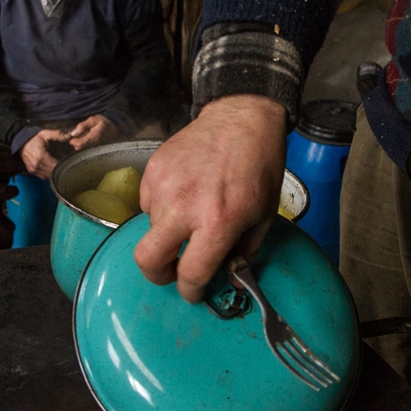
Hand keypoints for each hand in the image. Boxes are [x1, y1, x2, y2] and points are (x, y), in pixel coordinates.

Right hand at [20, 128, 71, 178]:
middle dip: (60, 169)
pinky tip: (51, 168)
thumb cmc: (33, 137)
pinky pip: (43, 176)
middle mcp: (36, 165)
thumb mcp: (45, 134)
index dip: (63, 165)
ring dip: (54, 172)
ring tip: (59, 166)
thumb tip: (70, 135)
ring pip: (48, 176)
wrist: (20, 141)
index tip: (68, 161)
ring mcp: (33, 169)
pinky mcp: (31, 171)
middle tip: (65, 164)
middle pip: (53, 172)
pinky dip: (48, 174)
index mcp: (41, 157)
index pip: (56, 166)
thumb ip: (58, 135)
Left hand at [69, 115, 119, 149]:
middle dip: (74, 142)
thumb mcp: (93, 119)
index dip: (72, 140)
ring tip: (80, 135)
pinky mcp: (96, 147)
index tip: (71, 135)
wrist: (116, 126)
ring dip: (78, 143)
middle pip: (78, 148)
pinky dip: (83, 144)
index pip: (78, 144)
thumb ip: (83, 126)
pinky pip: (86, 148)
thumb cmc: (104, 121)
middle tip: (75, 134)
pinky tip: (84, 138)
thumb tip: (73, 133)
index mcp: (92, 137)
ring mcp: (95, 147)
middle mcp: (93, 144)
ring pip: (82, 149)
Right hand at [134, 95, 287, 302]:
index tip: (192, 291)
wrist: (243, 119)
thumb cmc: (259, 167)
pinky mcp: (154, 169)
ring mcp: (164, 186)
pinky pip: (147, 203)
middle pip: (148, 260)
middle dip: (158, 274)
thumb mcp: (263, 215)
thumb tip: (229, 277)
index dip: (190, 291)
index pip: (191, 274)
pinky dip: (161, 207)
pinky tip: (183, 193)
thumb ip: (244, 252)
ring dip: (166, 234)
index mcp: (218, 222)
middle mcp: (185, 207)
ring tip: (189, 217)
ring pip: (149, 229)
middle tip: (172, 271)